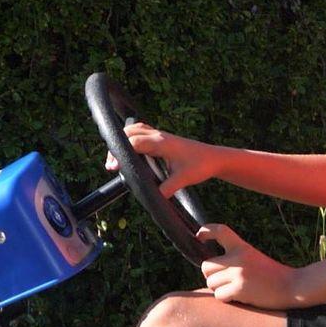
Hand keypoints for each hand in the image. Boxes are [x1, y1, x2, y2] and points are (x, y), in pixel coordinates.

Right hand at [105, 120, 222, 196]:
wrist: (214, 157)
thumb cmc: (201, 165)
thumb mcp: (183, 179)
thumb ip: (168, 188)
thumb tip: (154, 197)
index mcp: (161, 143)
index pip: (134, 142)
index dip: (120, 153)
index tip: (113, 167)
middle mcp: (159, 136)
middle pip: (129, 133)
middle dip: (116, 147)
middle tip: (111, 166)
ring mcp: (160, 135)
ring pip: (134, 129)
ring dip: (123, 140)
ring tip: (116, 159)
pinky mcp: (162, 139)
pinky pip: (142, 132)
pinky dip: (131, 138)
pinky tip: (130, 153)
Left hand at [197, 225, 304, 308]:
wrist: (294, 287)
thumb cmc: (273, 276)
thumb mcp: (254, 258)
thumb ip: (236, 259)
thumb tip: (210, 267)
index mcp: (242, 247)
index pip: (220, 231)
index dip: (206, 231)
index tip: (199, 237)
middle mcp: (238, 257)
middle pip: (206, 266)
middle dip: (212, 276)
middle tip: (225, 281)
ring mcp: (238, 273)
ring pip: (211, 283)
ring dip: (219, 289)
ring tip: (236, 290)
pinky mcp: (240, 289)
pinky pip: (219, 296)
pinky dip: (227, 299)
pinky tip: (240, 298)